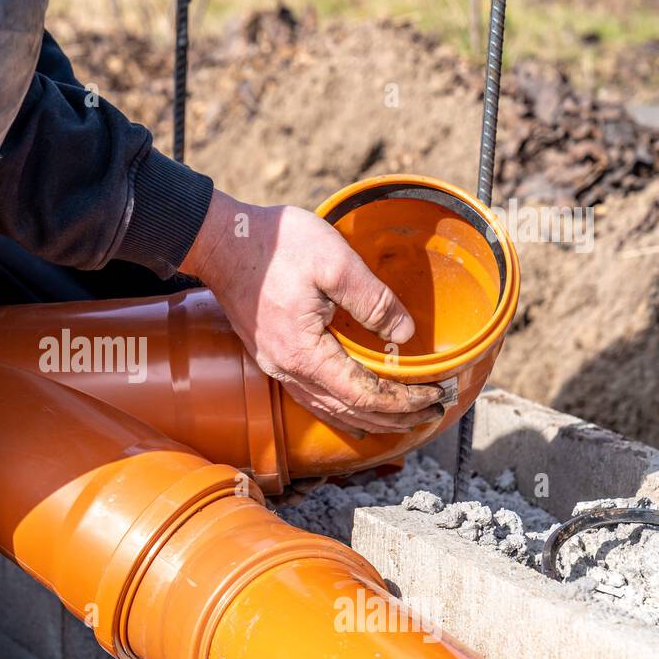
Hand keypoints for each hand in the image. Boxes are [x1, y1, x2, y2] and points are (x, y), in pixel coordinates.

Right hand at [180, 190, 444, 435]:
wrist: (223, 240)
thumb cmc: (276, 245)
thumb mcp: (335, 262)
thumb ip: (373, 300)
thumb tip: (404, 333)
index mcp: (306, 352)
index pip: (364, 394)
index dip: (404, 401)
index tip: (436, 395)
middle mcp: (288, 370)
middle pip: (349, 411)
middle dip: (394, 417)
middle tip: (432, 412)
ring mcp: (276, 366)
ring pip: (330, 409)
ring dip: (370, 418)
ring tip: (402, 418)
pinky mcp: (271, 357)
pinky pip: (312, 398)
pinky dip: (341, 410)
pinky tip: (354, 412)